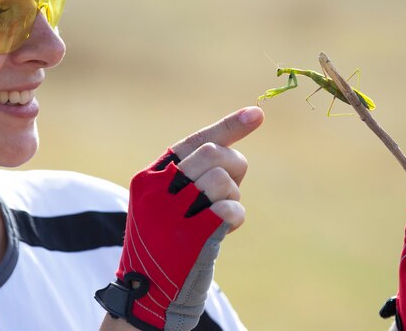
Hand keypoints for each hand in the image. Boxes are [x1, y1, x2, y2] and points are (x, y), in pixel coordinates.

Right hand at [95, 106, 263, 330]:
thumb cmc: (165, 243)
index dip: (228, 126)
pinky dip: (235, 217)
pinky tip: (223, 229)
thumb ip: (190, 178)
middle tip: (229, 188)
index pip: (192, 142)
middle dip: (232, 168)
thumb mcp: (165, 205)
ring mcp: (172, 212)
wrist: (149, 291)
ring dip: (231, 196)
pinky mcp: (191, 235)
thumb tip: (232, 152)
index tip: (257, 114)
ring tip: (217, 213)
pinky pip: (231, 209)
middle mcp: (156, 191)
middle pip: (213, 154)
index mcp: (148, 178)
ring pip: (222, 179)